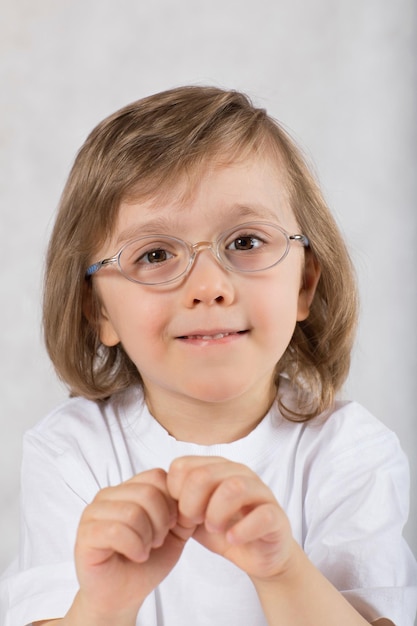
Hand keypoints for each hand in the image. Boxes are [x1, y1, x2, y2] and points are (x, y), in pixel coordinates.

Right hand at [74, 468, 195, 620]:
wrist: (122, 597)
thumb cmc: (146, 562)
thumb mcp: (175, 533)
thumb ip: (185, 511)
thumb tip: (194, 494)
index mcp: (128, 488)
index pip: (157, 476)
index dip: (171, 502)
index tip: (170, 526)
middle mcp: (108, 494)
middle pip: (148, 492)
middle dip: (161, 522)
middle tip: (156, 542)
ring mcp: (94, 512)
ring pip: (133, 511)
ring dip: (147, 537)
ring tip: (145, 549)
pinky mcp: (86, 534)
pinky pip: (116, 531)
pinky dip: (134, 547)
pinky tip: (136, 556)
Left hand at [167, 457, 295, 582]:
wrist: (260, 555)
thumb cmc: (225, 530)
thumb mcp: (194, 516)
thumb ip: (178, 503)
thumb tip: (157, 495)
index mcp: (216, 468)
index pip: (183, 465)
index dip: (175, 492)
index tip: (179, 514)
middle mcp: (239, 473)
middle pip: (204, 474)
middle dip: (191, 504)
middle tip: (195, 522)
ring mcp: (260, 492)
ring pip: (234, 487)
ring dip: (216, 512)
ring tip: (213, 528)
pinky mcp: (276, 516)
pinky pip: (261, 515)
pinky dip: (242, 529)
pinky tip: (232, 538)